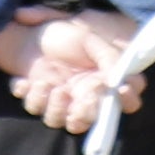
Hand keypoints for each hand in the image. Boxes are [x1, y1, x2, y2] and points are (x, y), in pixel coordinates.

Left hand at [0, 7, 142, 135]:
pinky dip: (31, 96)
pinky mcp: (39, 100)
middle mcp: (86, 99)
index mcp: (104, 85)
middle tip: (71, 93)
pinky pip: (34, 108)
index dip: (127, 100)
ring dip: (54, 106)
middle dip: (84, 113)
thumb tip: (117, 80)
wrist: (33, 32)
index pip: (128, 103)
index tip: (119, 89)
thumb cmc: (66, 37)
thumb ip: (108, 57)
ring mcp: (62, 102)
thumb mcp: (90, 40)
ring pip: (61, 122)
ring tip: (46, 83)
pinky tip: (27, 81)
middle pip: (92, 121)